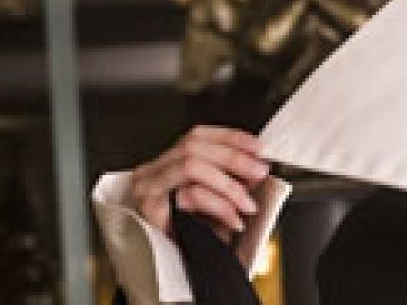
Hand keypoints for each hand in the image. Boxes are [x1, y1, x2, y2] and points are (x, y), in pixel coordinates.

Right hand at [128, 126, 269, 240]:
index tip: (257, 147)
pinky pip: (190, 196)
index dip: (229, 138)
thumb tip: (255, 166)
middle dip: (234, 158)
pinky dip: (219, 206)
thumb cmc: (189, 235)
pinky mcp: (151, 211)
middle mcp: (151, 172)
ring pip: (192, 167)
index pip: (196, 136)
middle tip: (259, 172)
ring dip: (228, 184)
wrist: (166, 271)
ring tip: (247, 203)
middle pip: (193, 147)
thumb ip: (227, 179)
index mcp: (165, 164)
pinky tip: (233, 219)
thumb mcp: (210, 200)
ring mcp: (148, 190)